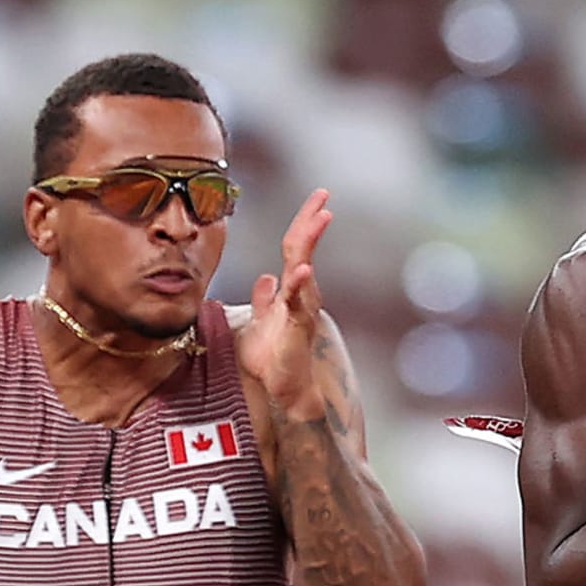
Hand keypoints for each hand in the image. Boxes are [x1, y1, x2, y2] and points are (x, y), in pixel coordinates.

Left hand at [239, 189, 334, 420]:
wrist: (284, 389)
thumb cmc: (274, 359)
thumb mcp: (262, 322)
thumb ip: (266, 300)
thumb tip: (264, 278)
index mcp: (289, 289)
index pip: (294, 247)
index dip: (301, 222)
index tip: (315, 199)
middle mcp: (300, 294)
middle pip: (303, 249)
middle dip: (312, 220)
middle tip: (323, 195)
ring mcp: (302, 308)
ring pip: (305, 268)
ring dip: (311, 242)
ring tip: (320, 217)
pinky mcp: (299, 326)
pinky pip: (300, 301)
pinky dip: (300, 284)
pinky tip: (302, 269)